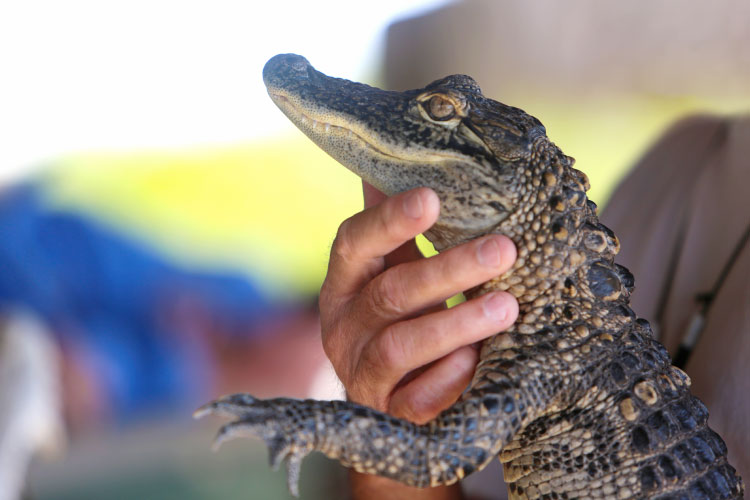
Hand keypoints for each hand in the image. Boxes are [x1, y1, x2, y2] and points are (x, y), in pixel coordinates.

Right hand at [319, 184, 516, 498]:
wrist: (386, 405)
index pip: (354, 243)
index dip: (389, 221)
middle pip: (390, 293)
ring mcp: (361, 372)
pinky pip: (416, 398)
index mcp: (344, 283)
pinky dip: (449, 378)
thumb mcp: (392, 272)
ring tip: (508, 305)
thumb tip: (402, 157)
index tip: (432, 198)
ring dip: (457, 322)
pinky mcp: (386, 413)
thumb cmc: (398, 321)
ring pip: (402, 344)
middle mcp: (343, 326)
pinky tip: (479, 363)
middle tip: (504, 250)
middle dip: (449, 270)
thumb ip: (397, 229)